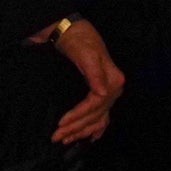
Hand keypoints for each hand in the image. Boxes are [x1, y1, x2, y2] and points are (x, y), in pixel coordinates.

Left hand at [38, 17, 126, 144]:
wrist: (73, 31)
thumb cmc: (79, 41)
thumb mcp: (86, 53)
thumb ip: (94, 73)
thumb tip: (103, 93)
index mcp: (113, 79)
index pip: (96, 104)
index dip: (78, 115)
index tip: (61, 122)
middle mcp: (114, 88)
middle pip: (95, 114)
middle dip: (76, 127)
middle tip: (56, 136)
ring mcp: (109, 92)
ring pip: (98, 118)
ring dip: (82, 130)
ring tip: (65, 139)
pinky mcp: (101, 93)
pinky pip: (102, 115)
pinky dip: (97, 128)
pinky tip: (92, 137)